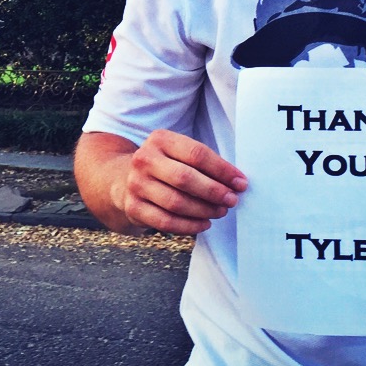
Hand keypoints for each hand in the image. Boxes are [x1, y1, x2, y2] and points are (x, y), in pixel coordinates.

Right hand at [114, 129, 248, 235]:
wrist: (125, 178)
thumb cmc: (166, 166)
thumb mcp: (179, 153)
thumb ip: (205, 163)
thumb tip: (236, 182)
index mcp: (160, 139)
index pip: (196, 154)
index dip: (222, 170)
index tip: (240, 183)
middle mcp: (144, 159)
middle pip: (185, 178)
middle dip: (213, 191)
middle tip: (232, 200)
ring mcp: (136, 184)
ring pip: (176, 202)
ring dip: (204, 210)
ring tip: (220, 211)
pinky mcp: (133, 207)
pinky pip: (165, 222)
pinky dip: (189, 226)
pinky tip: (204, 224)